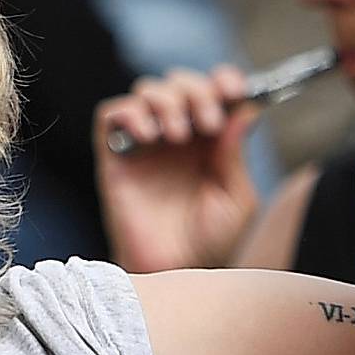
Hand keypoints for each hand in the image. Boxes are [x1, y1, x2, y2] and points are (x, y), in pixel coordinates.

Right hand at [93, 65, 261, 273]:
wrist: (174, 275)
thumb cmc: (208, 243)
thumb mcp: (236, 200)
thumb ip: (235, 155)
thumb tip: (243, 111)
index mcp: (210, 139)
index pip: (214, 89)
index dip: (224, 80)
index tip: (235, 89)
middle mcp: (177, 134)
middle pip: (181, 82)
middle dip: (197, 91)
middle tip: (208, 122)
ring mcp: (145, 143)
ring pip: (148, 90)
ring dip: (167, 101)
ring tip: (178, 135)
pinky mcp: (115, 157)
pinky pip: (112, 114)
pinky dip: (131, 113)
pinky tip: (150, 136)